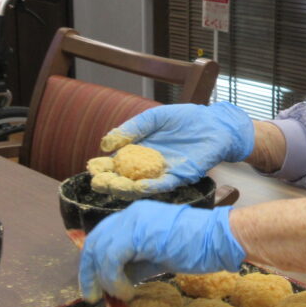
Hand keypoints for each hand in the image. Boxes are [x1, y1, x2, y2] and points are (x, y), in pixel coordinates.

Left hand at [78, 201, 243, 301]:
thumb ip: (136, 263)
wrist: (218, 239)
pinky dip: (113, 279)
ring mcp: (133, 221)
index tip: (94, 285)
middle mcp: (131, 214)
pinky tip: (127, 291)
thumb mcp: (158, 256)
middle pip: (95, 242)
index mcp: (136, 216)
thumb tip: (118, 280)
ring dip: (104, 278)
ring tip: (119, 294)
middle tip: (93, 295)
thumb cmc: (197, 248)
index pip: (103, 236)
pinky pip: (111, 259)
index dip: (94, 262)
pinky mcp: (137, 234)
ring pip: (100, 251)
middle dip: (89, 272)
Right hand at [99, 103, 254, 195]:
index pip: (114, 163)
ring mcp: (163, 173)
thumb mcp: (154, 118)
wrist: (214, 124)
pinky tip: (139, 186)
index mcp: (138, 151)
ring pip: (141, 186)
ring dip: (126, 188)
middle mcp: (148, 166)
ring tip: (113, 187)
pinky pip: (164, 185)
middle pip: (124, 178)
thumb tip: (106, 143)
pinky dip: (151, 187)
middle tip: (98, 182)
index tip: (91, 168)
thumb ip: (133, 128)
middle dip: (110, 182)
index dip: (102, 167)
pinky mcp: (180, 176)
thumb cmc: (185, 119)